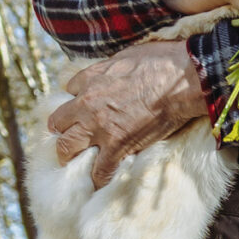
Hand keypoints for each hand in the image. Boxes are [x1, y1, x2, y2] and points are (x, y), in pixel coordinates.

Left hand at [49, 42, 206, 186]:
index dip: (75, 101)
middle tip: (68, 139)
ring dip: (68, 156)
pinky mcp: (117, 146)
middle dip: (61, 131)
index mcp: (89, 79)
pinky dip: (98, 178)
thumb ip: (110, 69)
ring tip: (73, 163)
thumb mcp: (124, 55)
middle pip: (58, 123)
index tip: (81, 109)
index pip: (69, 92)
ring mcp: (100, 127)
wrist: (180, 80)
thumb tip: (111, 75)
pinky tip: (98, 183)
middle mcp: (87, 104)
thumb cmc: (160, 62)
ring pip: (67, 147)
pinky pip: (100, 170)